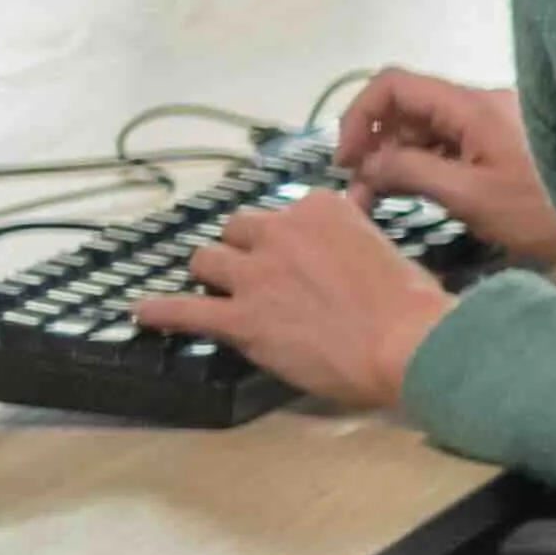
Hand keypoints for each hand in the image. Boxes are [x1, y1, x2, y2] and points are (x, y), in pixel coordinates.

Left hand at [130, 191, 462, 417]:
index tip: (297, 252)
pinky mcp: (240, 319)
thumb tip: (352, 212)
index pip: (285, 210)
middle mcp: (281, 232)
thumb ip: (354, 229)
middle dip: (244, 248)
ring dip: (212, 275)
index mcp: (320, 210)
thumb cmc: (412, 301)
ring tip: (218, 292)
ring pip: (205, 261)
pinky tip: (143, 313)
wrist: (406, 345)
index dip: (287, 235)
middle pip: (237, 229)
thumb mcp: (386, 246)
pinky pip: (184, 312)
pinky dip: (161, 312)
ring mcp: (255, 276)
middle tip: (259, 274)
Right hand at [335, 69, 555, 273]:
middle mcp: (482, 104)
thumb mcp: (470, 195)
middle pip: (408, 109)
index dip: (359, 116)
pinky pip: (450, 145)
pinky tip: (412, 195)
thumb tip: (366, 163)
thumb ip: (412, 171)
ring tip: (377, 203)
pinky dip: (423, 166)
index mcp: (473, 105)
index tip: (346, 162)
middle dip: (374, 146)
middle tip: (360, 196)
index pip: (395, 84)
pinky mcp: (504, 146)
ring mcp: (495, 124)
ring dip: (395, 160)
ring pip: (426, 130)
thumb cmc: (541, 212)